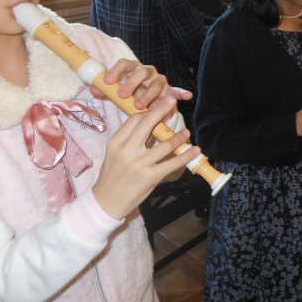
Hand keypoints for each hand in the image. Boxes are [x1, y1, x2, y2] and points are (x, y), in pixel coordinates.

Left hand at [89, 59, 186, 110]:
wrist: (145, 101)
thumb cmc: (129, 95)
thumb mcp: (116, 93)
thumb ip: (106, 91)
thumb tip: (93, 88)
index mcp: (133, 68)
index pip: (125, 64)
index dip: (116, 71)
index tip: (107, 82)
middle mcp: (148, 72)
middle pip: (141, 72)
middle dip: (132, 83)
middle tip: (122, 95)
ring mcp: (160, 81)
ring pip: (156, 84)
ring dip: (148, 95)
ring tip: (139, 106)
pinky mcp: (170, 92)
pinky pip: (177, 92)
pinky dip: (182, 93)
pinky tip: (187, 96)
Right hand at [92, 99, 199, 219]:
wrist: (107, 201)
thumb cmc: (112, 175)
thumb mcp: (114, 153)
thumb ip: (129, 139)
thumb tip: (150, 125)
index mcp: (116, 142)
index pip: (135, 119)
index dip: (149, 111)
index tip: (159, 107)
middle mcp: (127, 150)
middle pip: (148, 123)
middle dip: (162, 109)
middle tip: (172, 100)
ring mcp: (140, 163)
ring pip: (165, 144)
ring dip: (179, 136)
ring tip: (187, 132)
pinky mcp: (151, 176)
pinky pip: (173, 163)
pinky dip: (186, 155)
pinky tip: (194, 150)